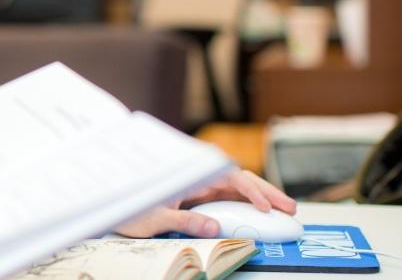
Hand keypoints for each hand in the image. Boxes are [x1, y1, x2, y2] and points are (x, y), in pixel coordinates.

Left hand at [115, 169, 295, 237]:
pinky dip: (247, 203)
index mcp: (188, 174)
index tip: (265, 207)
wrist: (111, 200)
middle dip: (266, 191)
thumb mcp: (155, 217)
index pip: (227, 177)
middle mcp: (197, 175)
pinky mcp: (199, 193)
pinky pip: (228, 196)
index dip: (249, 190)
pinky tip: (262, 213)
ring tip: (285, 209)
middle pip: (238, 178)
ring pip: (237, 186)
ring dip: (261, 196)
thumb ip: (184, 221)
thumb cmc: (130, 205)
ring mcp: (199, 184)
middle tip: (291, 207)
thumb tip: (214, 227)